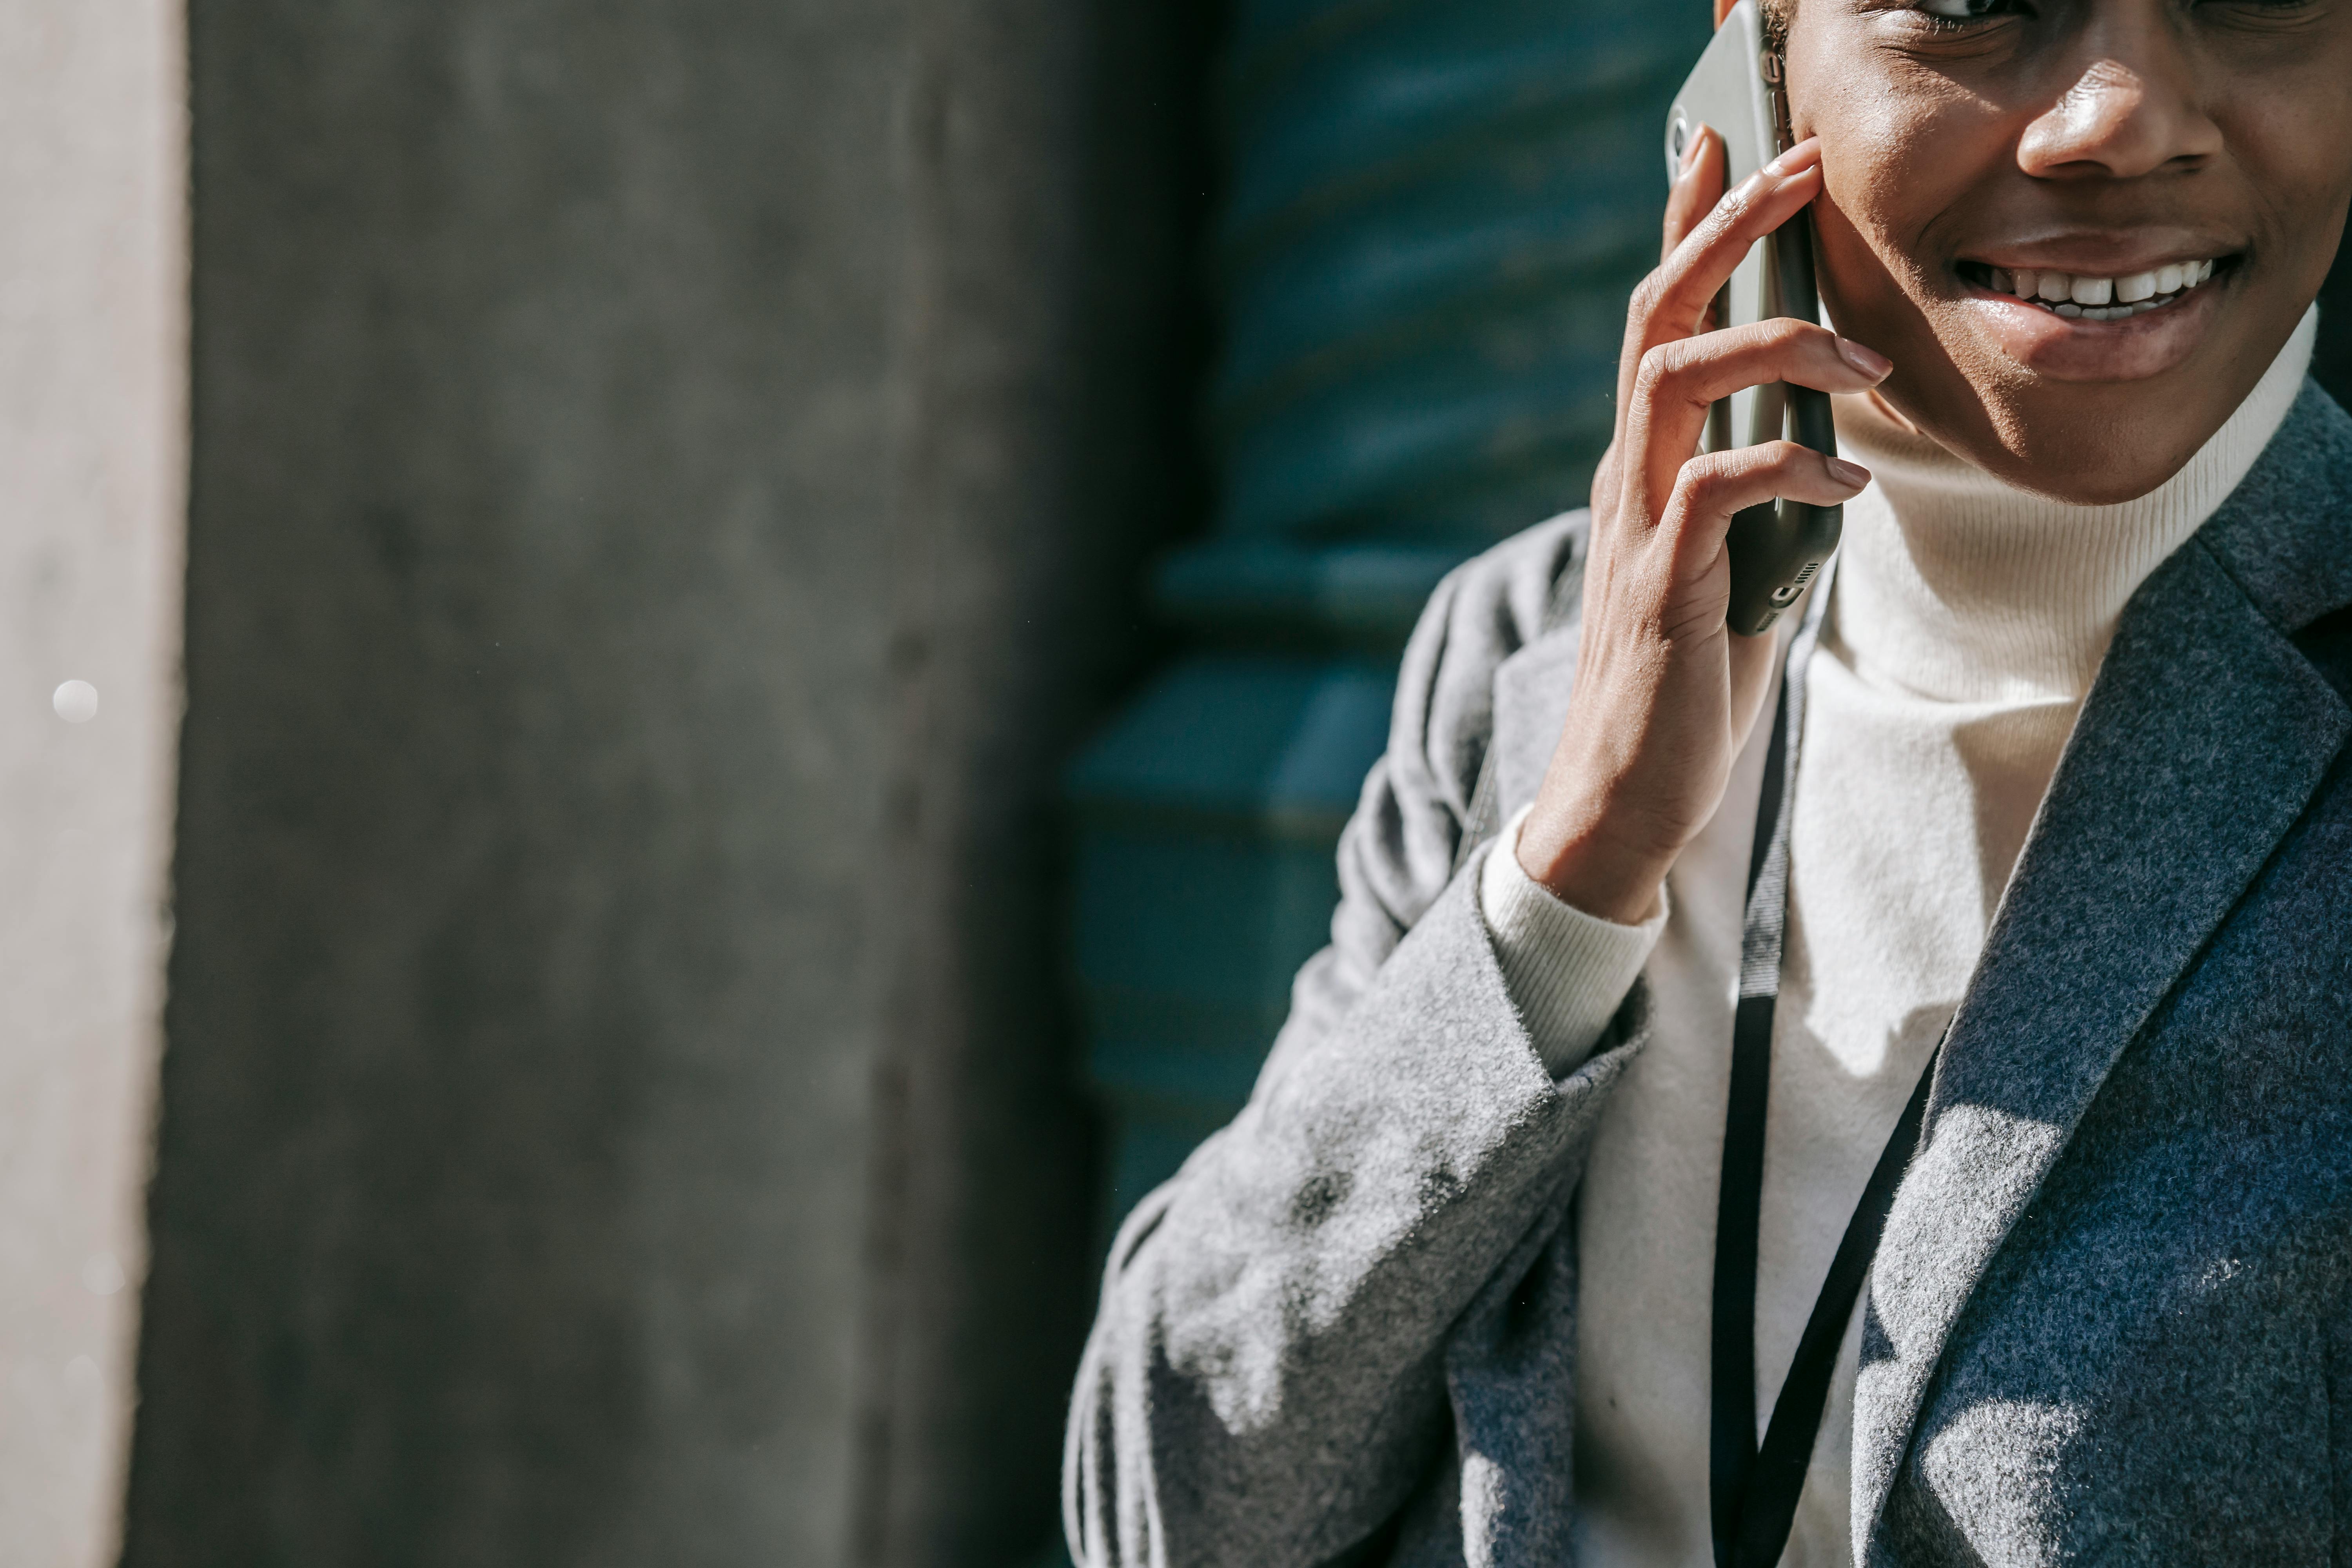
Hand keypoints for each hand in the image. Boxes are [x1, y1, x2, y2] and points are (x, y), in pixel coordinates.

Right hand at [1514, 131, 1889, 923]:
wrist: (1624, 795)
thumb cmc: (1685, 683)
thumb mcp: (1731, 568)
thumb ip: (1755, 501)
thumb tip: (1822, 452)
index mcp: (1643, 465)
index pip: (1658, 321)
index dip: (1686, 227)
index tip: (1721, 146)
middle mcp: (1627, 476)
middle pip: (1658, 317)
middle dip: (1726, 232)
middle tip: (1795, 168)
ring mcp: (1636, 525)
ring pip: (1680, 378)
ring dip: (1778, 346)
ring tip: (1862, 361)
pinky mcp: (1662, 581)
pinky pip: (1723, 486)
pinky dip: (1796, 469)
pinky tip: (1847, 490)